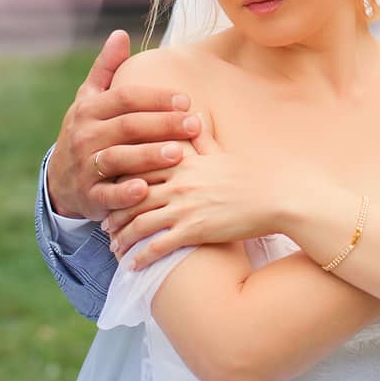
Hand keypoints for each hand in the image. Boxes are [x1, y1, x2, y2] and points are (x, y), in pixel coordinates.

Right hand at [44, 29, 201, 220]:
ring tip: (179, 154)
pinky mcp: (88, 196)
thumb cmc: (87, 132)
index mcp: (89, 110)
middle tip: (195, 124)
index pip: (125, 98)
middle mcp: (85, 136)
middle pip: (127, 126)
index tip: (186, 100)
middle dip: (163, 125)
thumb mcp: (89, 100)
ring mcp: (85, 167)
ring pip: (118, 158)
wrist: (59, 180)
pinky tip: (144, 190)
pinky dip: (123, 194)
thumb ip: (106, 68)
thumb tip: (120, 34)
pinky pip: (106, 196)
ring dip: (148, 156)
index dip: (155, 98)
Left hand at [103, 121, 306, 269]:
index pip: (139, 168)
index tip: (111, 191)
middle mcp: (178, 183)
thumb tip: (193, 115)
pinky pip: (157, 245)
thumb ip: (200, 136)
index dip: (119, 181)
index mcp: (182, 162)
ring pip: (139, 223)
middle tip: (105, 225)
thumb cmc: (249, 175)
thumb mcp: (220, 151)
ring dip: (122, 237)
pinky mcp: (194, 230)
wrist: (274, 196)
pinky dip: (140, 256)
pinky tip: (132, 264)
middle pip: (132, 197)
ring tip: (114, 247)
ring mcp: (184, 207)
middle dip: (115, 213)